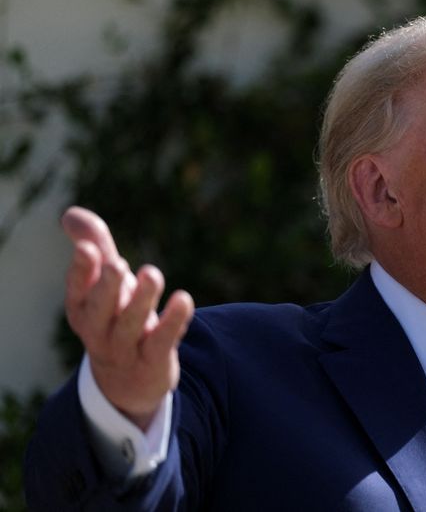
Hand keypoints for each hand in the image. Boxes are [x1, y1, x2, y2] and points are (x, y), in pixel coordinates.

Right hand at [62, 206, 193, 429]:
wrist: (129, 381)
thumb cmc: (116, 318)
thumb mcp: (105, 285)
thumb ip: (95, 248)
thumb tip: (71, 213)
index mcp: (82, 309)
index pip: (77, 290)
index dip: (82, 271)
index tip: (89, 249)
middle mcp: (99, 330)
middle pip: (100, 310)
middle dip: (108, 287)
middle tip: (118, 264)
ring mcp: (125, 349)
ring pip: (130, 326)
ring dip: (142, 301)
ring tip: (153, 274)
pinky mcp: (153, 361)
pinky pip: (161, 342)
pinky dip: (173, 322)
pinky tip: (183, 299)